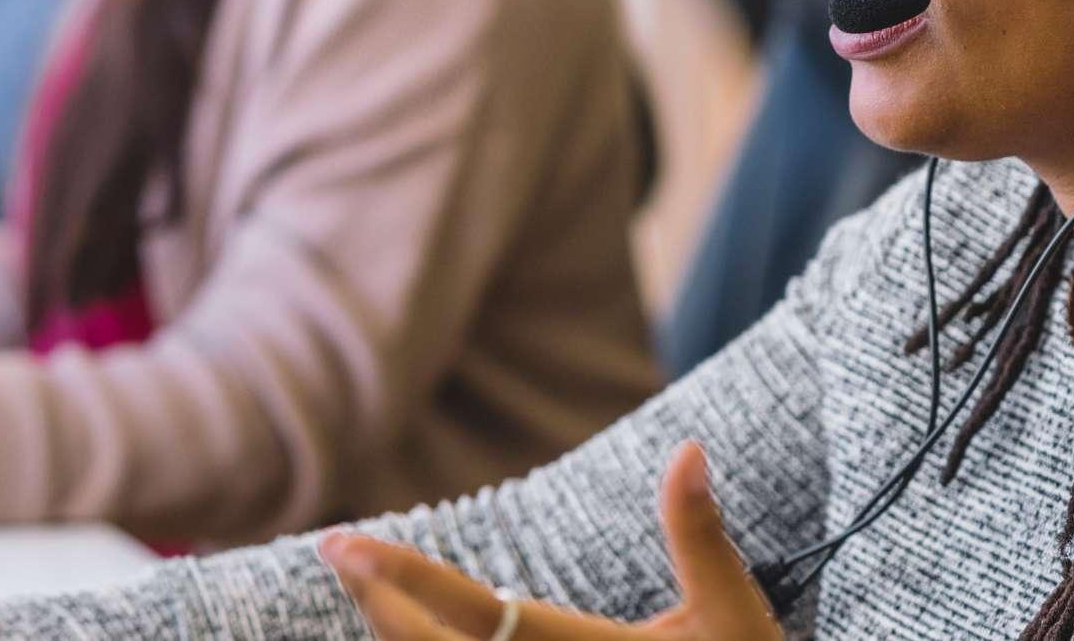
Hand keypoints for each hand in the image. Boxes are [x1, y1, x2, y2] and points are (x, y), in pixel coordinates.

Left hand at [322, 442, 778, 640]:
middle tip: (341, 549)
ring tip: (368, 585)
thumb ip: (699, 535)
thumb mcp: (732, 613)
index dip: (404, 581)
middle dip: (380, 601)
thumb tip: (687, 450)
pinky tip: (416, 632)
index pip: (475, 614)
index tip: (344, 544)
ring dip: (397, 634)